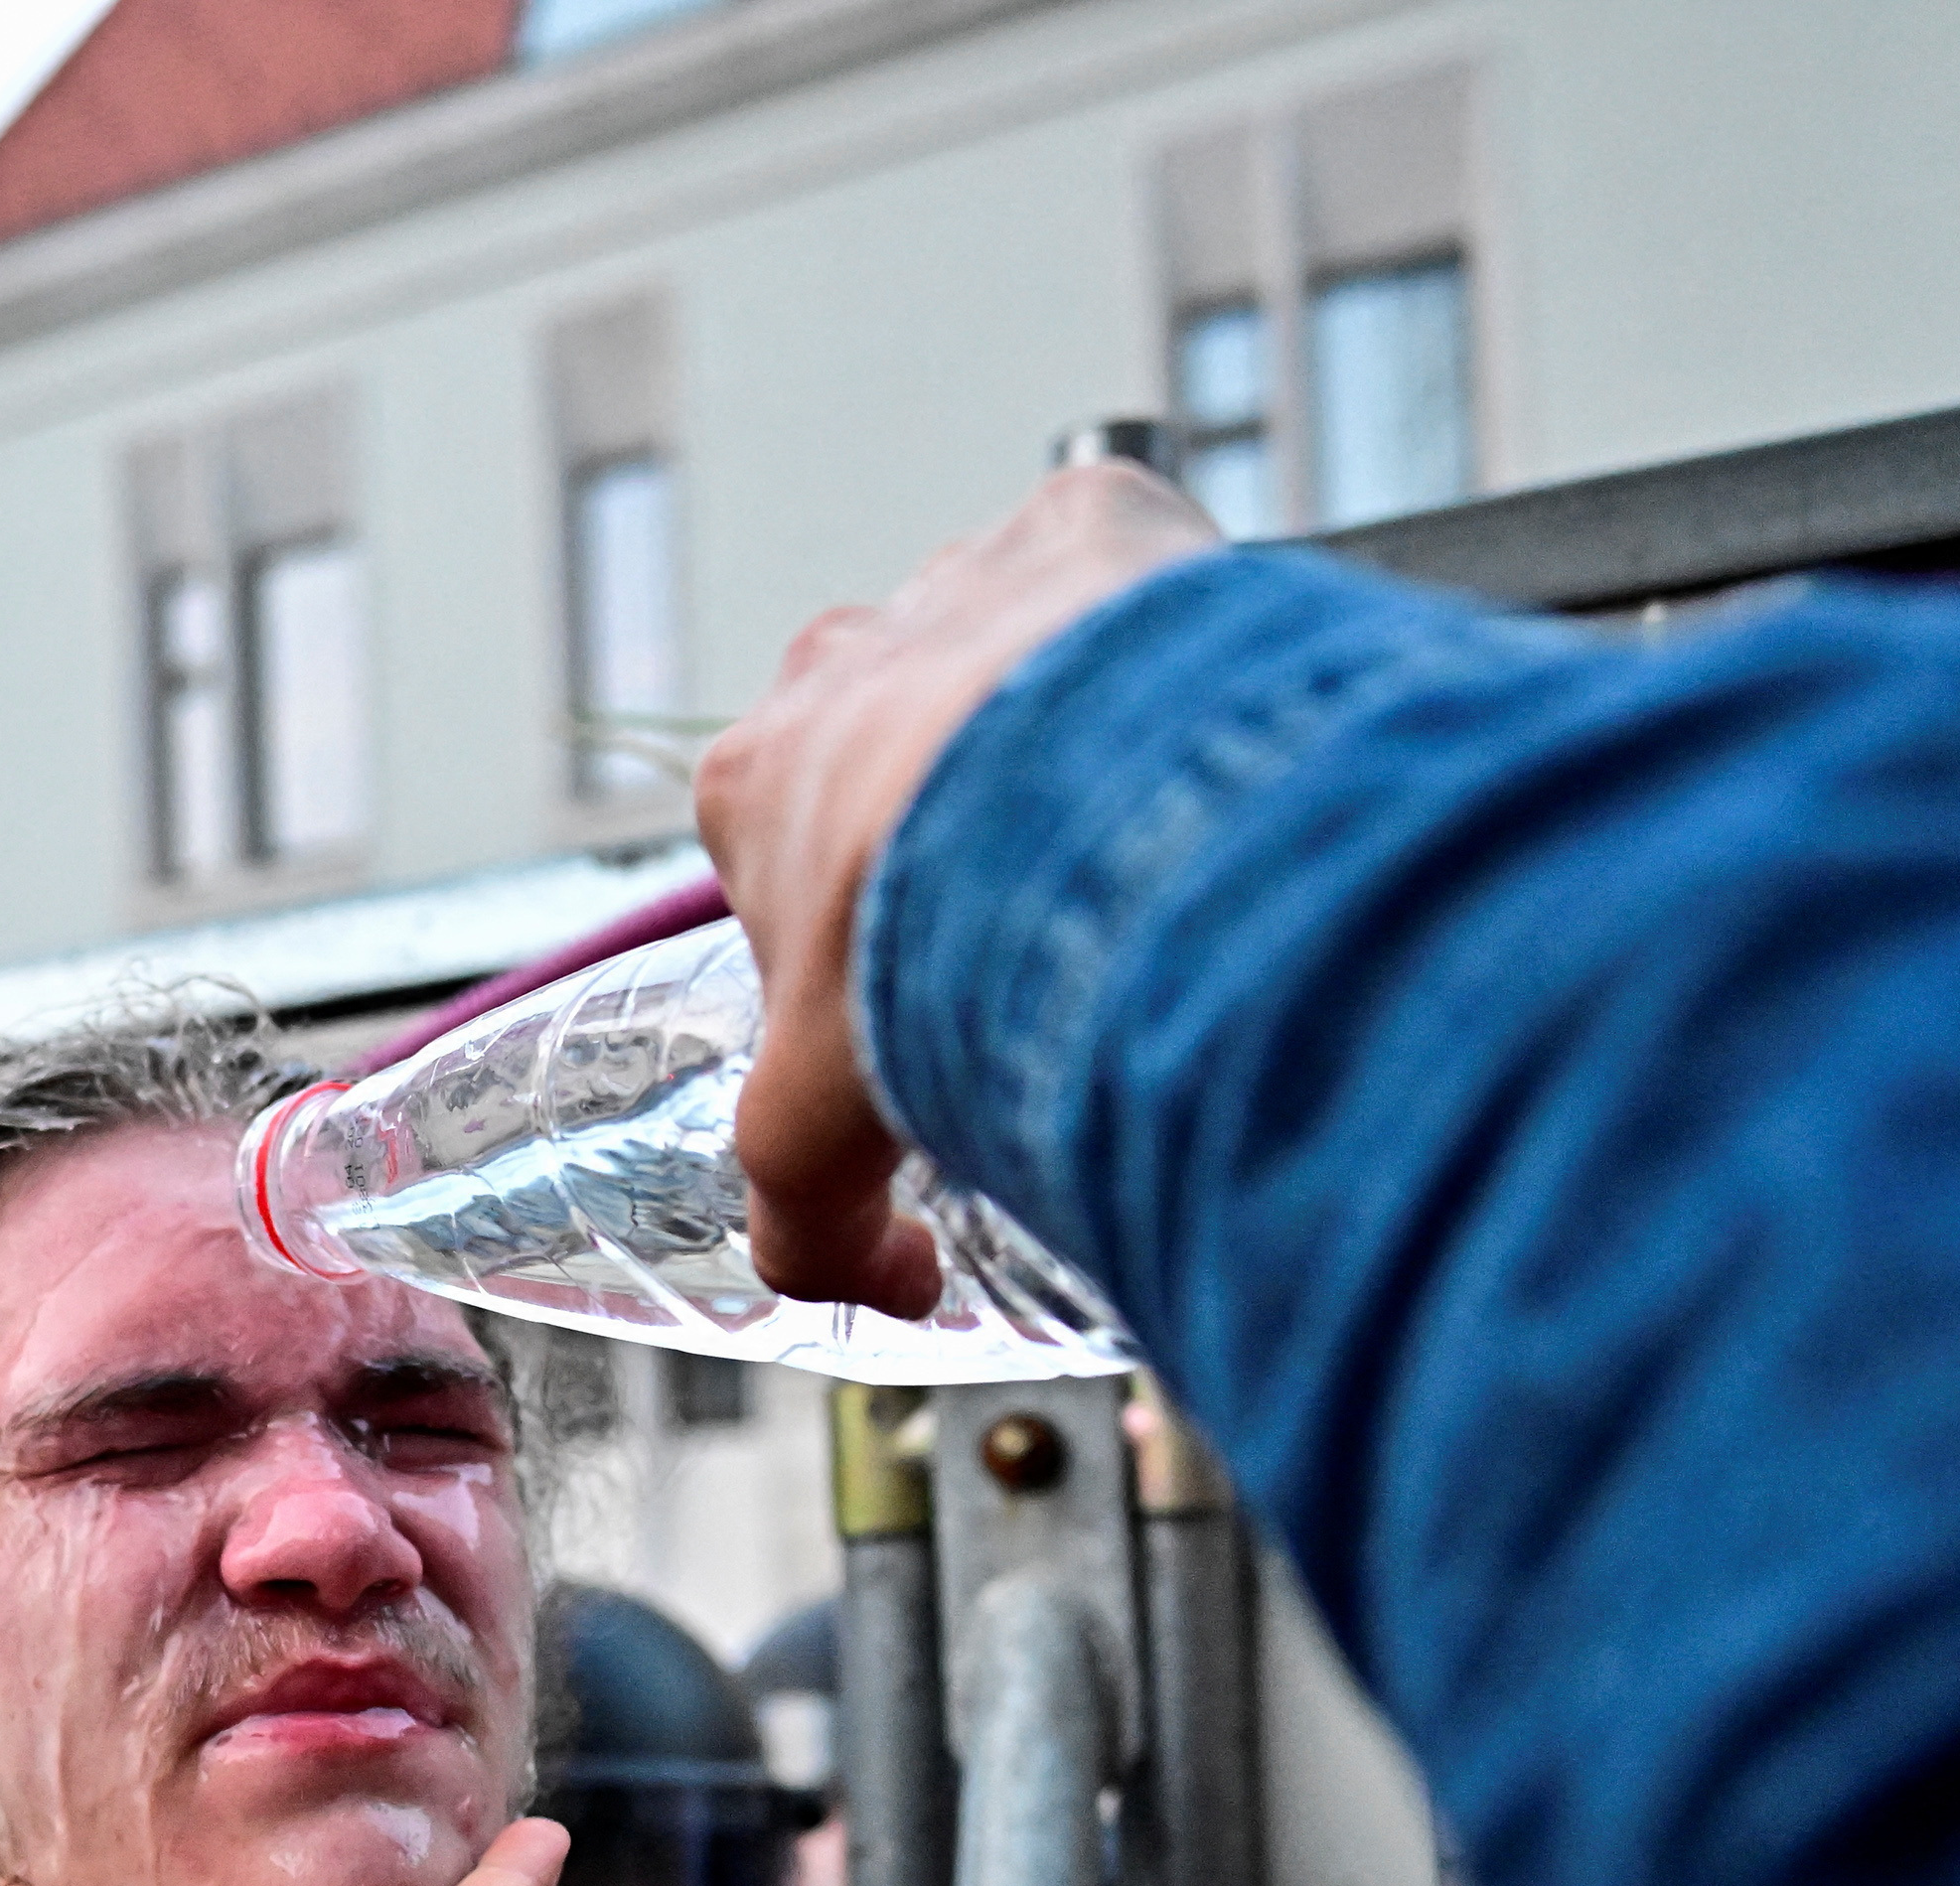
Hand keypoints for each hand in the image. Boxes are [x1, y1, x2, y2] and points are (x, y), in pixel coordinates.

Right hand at [693, 465, 1220, 1317]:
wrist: (1072, 820)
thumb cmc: (920, 949)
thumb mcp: (821, 1135)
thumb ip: (816, 1226)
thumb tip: (879, 1288)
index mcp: (752, 783)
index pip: (800, 859)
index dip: (871, 938)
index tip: (944, 996)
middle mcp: (841, 664)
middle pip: (904, 750)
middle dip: (971, 829)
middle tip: (1054, 924)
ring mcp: (963, 582)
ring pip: (1019, 660)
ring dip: (1074, 733)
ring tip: (1156, 833)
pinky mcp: (1090, 524)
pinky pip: (1127, 572)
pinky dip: (1167, 639)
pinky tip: (1208, 724)